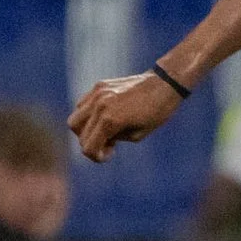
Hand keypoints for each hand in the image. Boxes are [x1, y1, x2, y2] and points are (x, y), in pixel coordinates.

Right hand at [69, 71, 184, 161]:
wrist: (165, 84)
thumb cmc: (157, 112)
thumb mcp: (137, 135)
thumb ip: (113, 139)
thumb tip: (99, 140)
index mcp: (110, 120)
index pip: (88, 147)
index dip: (96, 157)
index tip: (111, 154)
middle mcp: (99, 105)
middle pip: (78, 132)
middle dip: (91, 143)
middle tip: (109, 144)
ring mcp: (97, 93)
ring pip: (75, 118)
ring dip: (85, 129)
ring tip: (105, 130)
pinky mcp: (99, 85)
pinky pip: (83, 104)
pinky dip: (88, 115)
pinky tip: (105, 117)